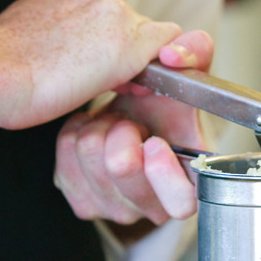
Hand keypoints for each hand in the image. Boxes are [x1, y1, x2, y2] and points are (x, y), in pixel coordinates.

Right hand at [0, 0, 182, 152]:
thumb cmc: (7, 63)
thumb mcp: (38, 28)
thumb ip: (71, 29)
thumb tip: (84, 46)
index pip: (115, 13)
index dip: (114, 41)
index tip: (101, 63)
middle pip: (136, 25)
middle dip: (127, 54)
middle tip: (102, 78)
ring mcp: (120, 12)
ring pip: (151, 40)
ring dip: (137, 64)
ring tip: (105, 83)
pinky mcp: (135, 40)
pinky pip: (167, 54)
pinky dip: (158, 74)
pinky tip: (130, 86)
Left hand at [54, 30, 213, 225]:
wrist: (124, 117)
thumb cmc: (156, 105)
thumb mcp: (181, 75)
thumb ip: (195, 52)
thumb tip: (173, 54)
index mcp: (187, 184)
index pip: (181, 202)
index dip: (164, 173)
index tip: (153, 140)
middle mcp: (152, 205)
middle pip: (123, 169)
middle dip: (121, 128)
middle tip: (129, 120)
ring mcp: (116, 208)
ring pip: (90, 158)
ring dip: (99, 126)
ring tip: (113, 123)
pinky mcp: (83, 201)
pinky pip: (66, 162)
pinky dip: (76, 134)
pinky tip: (94, 131)